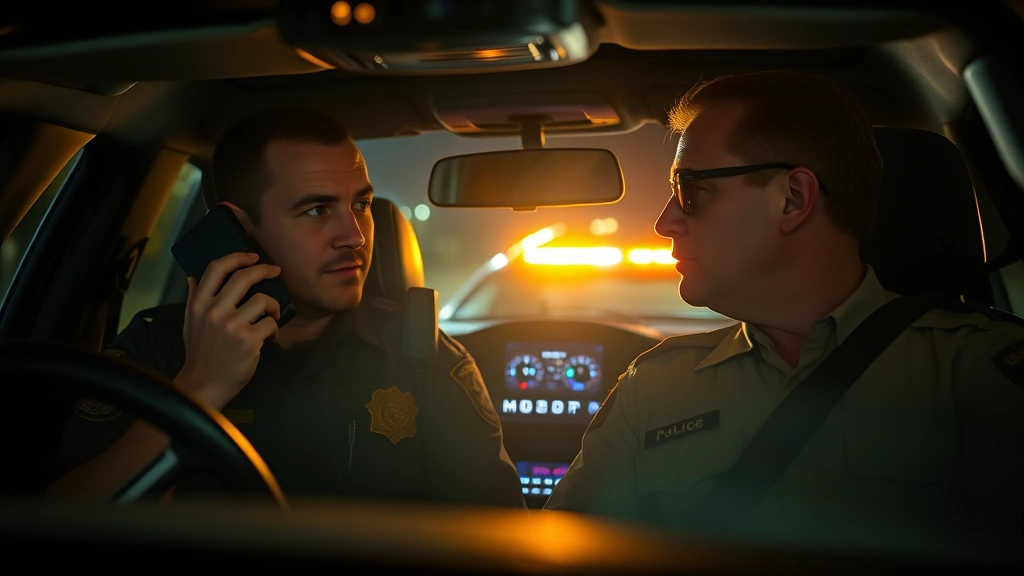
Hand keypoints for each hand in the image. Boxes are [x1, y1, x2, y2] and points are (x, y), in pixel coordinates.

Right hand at [175, 252, 281, 408]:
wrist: (203, 386)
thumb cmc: (200, 354)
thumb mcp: (190, 323)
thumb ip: (193, 299)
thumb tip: (192, 277)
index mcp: (199, 304)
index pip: (217, 268)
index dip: (238, 257)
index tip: (253, 257)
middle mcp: (213, 311)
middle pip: (244, 277)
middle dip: (265, 270)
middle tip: (275, 272)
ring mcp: (231, 325)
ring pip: (263, 300)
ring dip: (273, 307)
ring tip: (272, 317)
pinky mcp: (248, 340)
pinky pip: (271, 323)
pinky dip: (275, 329)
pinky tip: (270, 337)